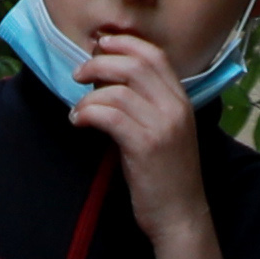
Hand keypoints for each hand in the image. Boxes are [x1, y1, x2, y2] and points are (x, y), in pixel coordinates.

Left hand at [62, 28, 195, 215]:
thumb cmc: (165, 175)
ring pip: (118, 91)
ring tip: (78, 110)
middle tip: (78, 75)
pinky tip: (79, 122)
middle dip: (99, 63)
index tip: (99, 45)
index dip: (124, 43)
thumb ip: (144, 103)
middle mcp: (175, 108)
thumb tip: (105, 79)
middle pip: (134, 65)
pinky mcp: (146, 146)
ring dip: (88, 96)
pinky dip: (88, 113)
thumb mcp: (162, 131)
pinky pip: (110, 115)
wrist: (180, 215)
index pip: (155, 55)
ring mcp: (162, 126)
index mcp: (181, 100)